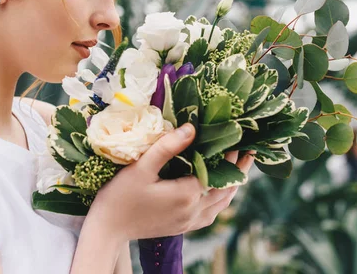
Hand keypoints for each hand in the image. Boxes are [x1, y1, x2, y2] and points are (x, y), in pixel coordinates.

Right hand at [87, 123, 253, 241]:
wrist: (107, 229)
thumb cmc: (119, 196)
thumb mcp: (141, 167)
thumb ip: (167, 147)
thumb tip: (192, 128)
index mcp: (186, 194)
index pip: (219, 172)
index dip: (230, 155)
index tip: (239, 136)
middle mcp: (193, 211)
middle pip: (226, 188)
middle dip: (238, 168)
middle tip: (249, 149)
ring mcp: (189, 222)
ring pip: (222, 203)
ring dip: (233, 184)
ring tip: (241, 166)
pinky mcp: (183, 227)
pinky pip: (212, 213)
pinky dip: (222, 199)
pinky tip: (220, 190)